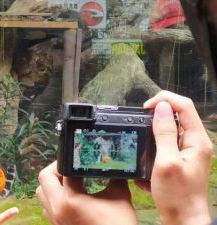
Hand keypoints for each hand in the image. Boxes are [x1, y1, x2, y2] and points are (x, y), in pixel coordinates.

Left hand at [36, 161, 136, 224]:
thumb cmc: (117, 224)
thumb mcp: (119, 196)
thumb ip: (113, 177)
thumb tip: (113, 163)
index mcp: (70, 199)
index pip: (63, 169)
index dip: (71, 160)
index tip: (79, 157)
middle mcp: (57, 208)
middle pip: (44, 178)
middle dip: (56, 169)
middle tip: (70, 167)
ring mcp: (55, 219)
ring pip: (41, 193)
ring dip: (51, 184)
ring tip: (68, 181)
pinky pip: (47, 207)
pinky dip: (53, 198)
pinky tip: (70, 197)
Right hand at [136, 91, 212, 224]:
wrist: (183, 220)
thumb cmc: (177, 196)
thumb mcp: (166, 162)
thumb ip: (164, 133)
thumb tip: (162, 108)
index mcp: (196, 140)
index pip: (184, 105)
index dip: (164, 100)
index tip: (145, 108)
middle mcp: (195, 142)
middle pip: (177, 115)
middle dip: (156, 116)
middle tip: (139, 125)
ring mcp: (188, 151)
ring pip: (169, 130)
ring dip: (152, 134)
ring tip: (142, 147)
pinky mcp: (180, 160)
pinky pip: (165, 145)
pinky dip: (153, 149)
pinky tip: (147, 163)